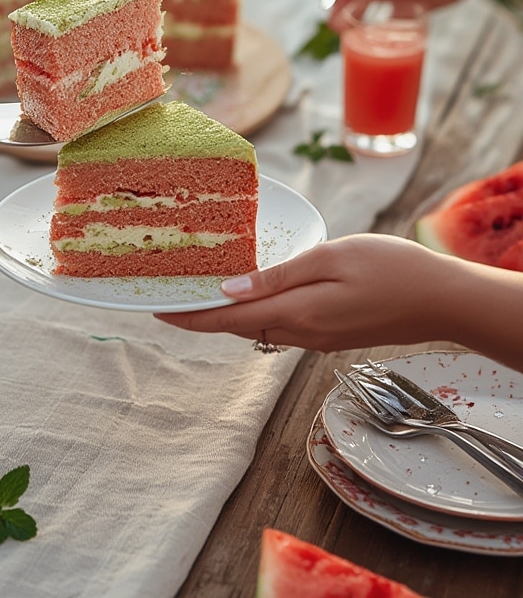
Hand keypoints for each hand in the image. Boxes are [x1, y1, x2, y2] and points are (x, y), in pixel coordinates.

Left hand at [155, 235, 462, 350]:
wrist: (441, 300)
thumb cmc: (391, 269)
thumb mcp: (331, 258)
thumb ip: (278, 276)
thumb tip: (228, 290)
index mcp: (298, 314)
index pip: (227, 320)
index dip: (189, 317)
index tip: (156, 310)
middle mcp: (301, 334)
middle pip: (237, 327)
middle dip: (201, 315)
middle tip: (170, 293)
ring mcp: (316, 338)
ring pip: (257, 328)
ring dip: (226, 315)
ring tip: (200, 290)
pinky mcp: (330, 335)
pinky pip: (279, 327)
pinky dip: (254, 314)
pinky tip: (249, 294)